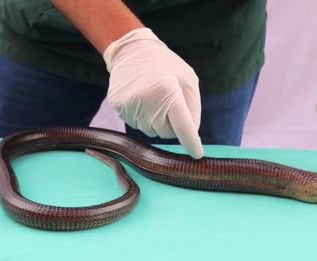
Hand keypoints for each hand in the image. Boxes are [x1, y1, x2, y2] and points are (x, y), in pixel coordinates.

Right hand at [103, 28, 203, 158]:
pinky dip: (142, 117)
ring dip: (156, 121)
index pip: (183, 126)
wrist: (131, 50)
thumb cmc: (165, 64)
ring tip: (153, 98)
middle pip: (166, 133)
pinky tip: (141, 99)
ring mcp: (130, 106)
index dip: (191, 142)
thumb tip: (192, 133)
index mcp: (168, 92)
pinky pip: (136, 125)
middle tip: (168, 103)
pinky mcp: (119, 108)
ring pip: (151, 131)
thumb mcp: (188, 79)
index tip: (197, 154)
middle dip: (171, 124)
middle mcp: (148, 102)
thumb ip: (193, 107)